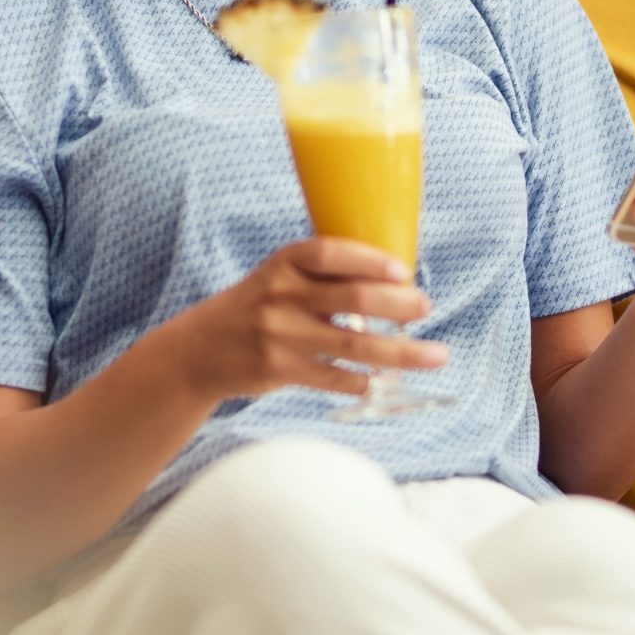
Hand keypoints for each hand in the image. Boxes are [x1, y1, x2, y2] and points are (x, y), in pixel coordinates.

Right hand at [163, 238, 448, 402]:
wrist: (198, 350)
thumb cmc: (254, 308)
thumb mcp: (278, 278)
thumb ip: (323, 276)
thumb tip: (395, 282)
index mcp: (283, 263)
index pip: (331, 253)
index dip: (370, 260)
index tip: (403, 270)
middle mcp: (280, 295)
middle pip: (351, 299)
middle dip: (398, 305)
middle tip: (427, 307)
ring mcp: (279, 335)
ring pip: (352, 346)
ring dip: (400, 353)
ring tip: (436, 355)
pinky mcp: (278, 370)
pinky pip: (332, 378)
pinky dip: (362, 381)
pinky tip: (381, 381)